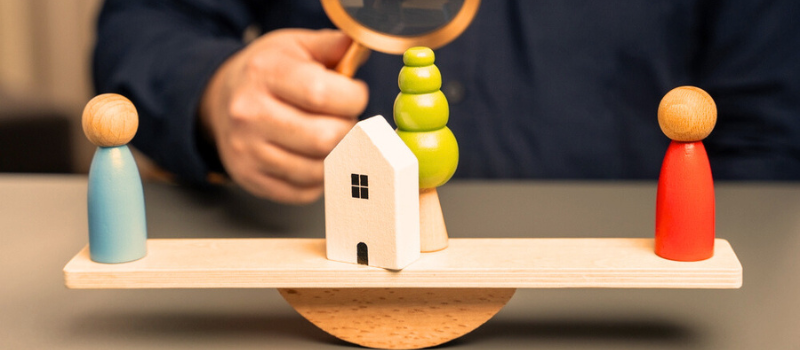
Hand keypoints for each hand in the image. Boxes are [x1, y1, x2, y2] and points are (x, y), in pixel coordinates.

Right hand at [200, 29, 368, 203]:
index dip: (353, 98)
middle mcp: (249, 113)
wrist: (222, 101)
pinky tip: (315, 156)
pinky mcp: (251, 179)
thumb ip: (332, 45)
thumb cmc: (268, 73)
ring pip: (318, 169)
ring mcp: (248, 151)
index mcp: (265, 73)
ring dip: (337, 155)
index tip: (355, 94)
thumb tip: (359, 44)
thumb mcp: (295, 46)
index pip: (323, 94)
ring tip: (330, 135)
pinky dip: (320, 177)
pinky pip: (304, 191)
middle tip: (343, 118)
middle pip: (324, 137)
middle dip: (347, 128)